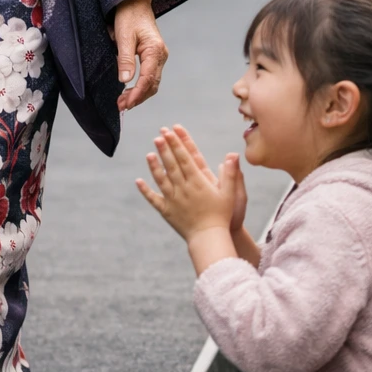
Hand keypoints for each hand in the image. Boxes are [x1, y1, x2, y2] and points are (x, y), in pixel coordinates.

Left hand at [112, 0, 166, 110]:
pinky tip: (130, 90)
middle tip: (121, 106)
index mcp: (155, 50)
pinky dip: (141, 86)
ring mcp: (159, 56)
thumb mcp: (123, 36)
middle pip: (152, 84)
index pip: (148, 79)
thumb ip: (125, 58)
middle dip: (138, 97)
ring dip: (139, 94)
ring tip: (123, 102)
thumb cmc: (129, 15)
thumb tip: (125, 80)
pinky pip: (150, 76)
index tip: (126, 104)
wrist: (134, 2)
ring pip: (152, 82)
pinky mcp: (154, 56)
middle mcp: (161, 55)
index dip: (137, 94)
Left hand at [136, 127, 235, 241]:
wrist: (210, 239)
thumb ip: (231, 174)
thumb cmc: (222, 216)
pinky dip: (146, 191)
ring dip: (155, 166)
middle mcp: (184, 188)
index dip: (177, 144)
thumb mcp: (231, 194)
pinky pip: (154, 199)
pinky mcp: (167, 211)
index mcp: (198, 182)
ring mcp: (173, 200)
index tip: (170, 132)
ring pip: (162, 179)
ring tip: (149, 154)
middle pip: (172, 165)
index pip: (185, 158)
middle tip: (158, 136)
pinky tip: (138, 181)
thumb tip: (233, 155)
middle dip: (165, 149)